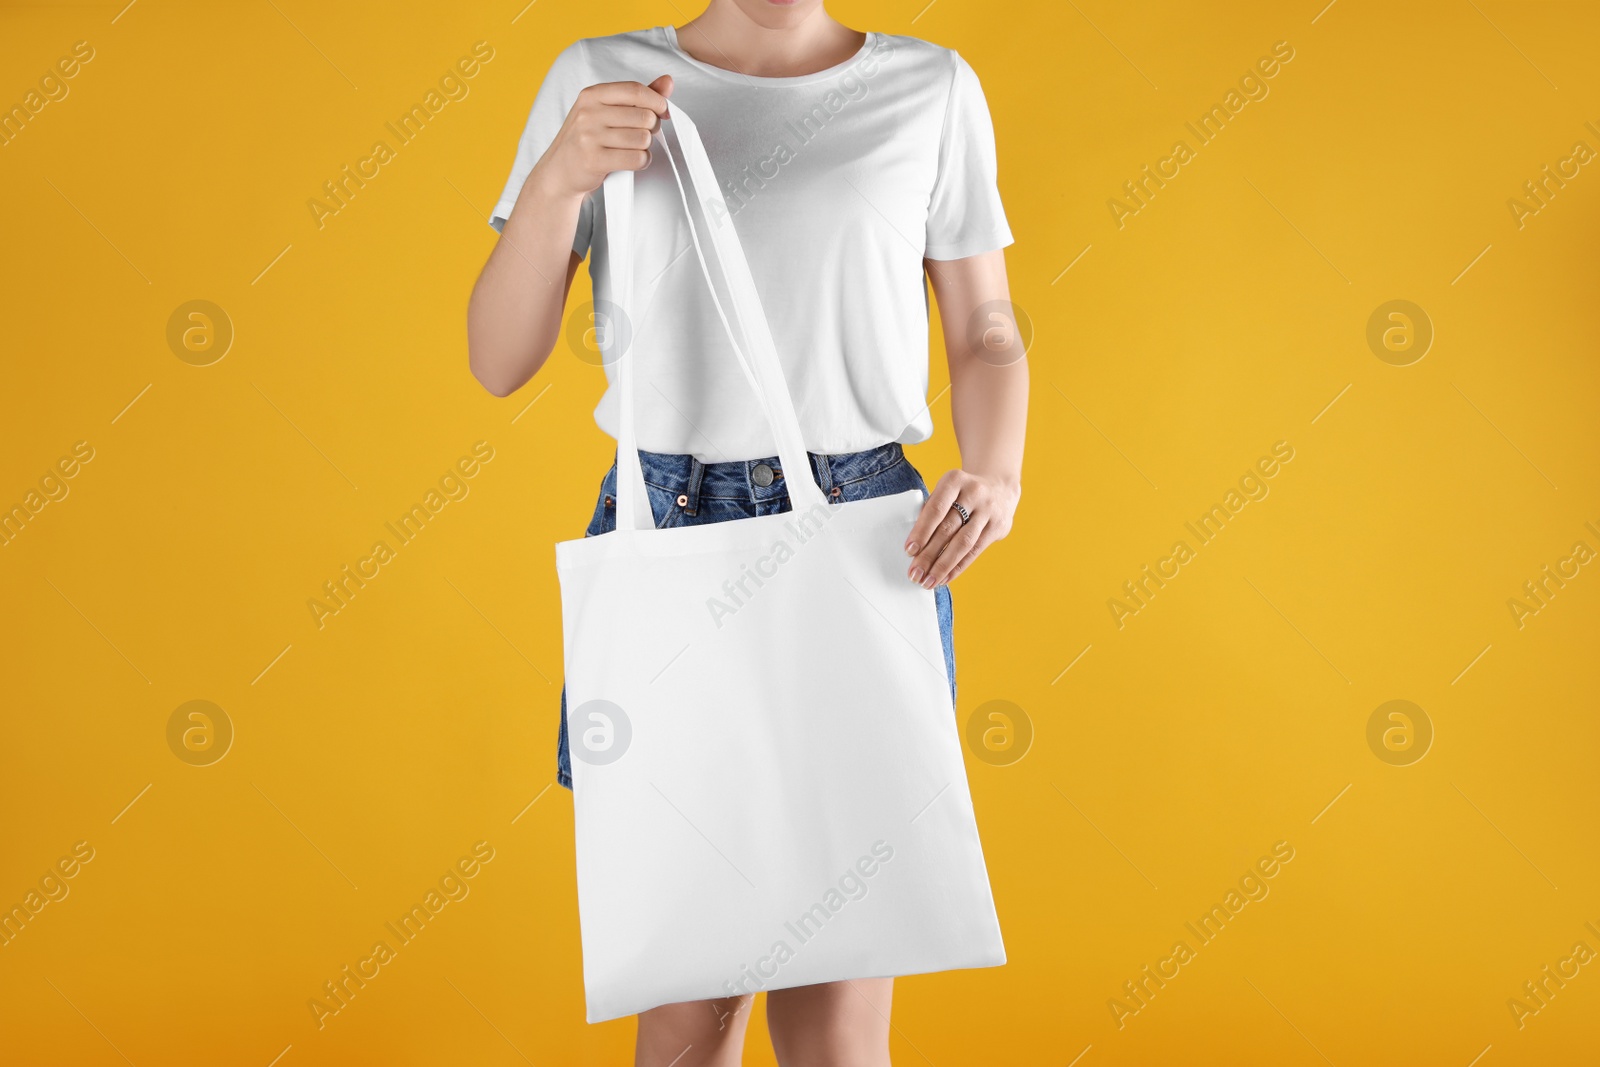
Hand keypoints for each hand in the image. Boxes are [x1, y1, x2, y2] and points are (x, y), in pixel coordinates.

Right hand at [531, 75, 673, 200]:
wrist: (559, 171)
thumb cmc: (586, 139)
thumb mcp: (605, 111)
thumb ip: (636, 97)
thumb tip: (668, 81)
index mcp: (592, 95)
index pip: (635, 90)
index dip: (657, 101)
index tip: (662, 111)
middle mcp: (588, 113)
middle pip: (644, 116)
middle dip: (652, 127)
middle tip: (642, 134)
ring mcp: (589, 136)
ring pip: (643, 138)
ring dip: (646, 147)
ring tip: (633, 148)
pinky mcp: (594, 160)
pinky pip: (636, 158)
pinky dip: (642, 161)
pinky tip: (632, 160)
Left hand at [905, 470, 1019, 587]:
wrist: (999, 487)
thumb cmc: (962, 494)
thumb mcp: (947, 491)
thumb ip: (932, 511)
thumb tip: (914, 547)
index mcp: (955, 480)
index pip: (935, 509)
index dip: (921, 532)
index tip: (909, 551)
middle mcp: (974, 493)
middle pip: (947, 529)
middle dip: (928, 554)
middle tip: (915, 573)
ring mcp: (989, 510)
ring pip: (963, 543)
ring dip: (943, 565)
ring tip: (928, 581)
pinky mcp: (998, 526)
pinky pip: (975, 551)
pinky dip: (958, 567)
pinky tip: (944, 577)